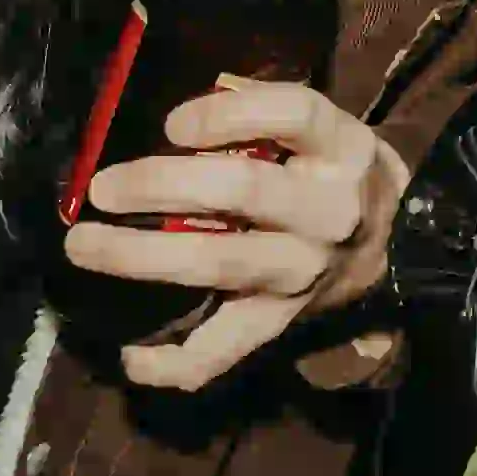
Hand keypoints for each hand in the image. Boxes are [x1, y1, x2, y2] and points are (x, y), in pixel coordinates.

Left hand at [64, 82, 410, 393]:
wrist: (392, 249)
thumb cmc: (332, 173)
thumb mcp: (320, 131)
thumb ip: (259, 114)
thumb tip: (172, 116)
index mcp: (340, 150)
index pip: (295, 114)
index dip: (228, 115)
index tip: (171, 123)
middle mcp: (327, 211)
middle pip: (242, 190)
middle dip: (162, 184)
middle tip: (102, 187)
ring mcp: (302, 272)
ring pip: (219, 265)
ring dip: (141, 256)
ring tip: (84, 246)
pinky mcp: (279, 321)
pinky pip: (225, 350)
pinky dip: (173, 361)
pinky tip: (130, 356)